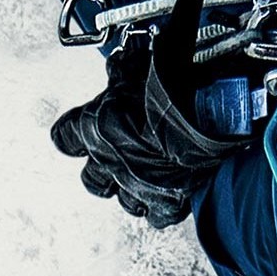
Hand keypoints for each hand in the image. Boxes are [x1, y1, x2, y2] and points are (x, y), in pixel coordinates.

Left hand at [47, 0, 245, 228]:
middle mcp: (110, 159)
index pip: (65, 137)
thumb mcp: (142, 65)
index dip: (72, 135)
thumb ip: (125, 67)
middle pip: (90, 179)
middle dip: (102, 170)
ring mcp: (137, 184)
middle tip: (117, 157)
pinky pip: (156, 216)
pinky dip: (162, 207)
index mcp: (96, 125)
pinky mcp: (166, 201)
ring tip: (147, 175)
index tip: (79, 131)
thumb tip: (120, 59)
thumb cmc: (176, 83)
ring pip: (122, 199)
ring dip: (131, 189)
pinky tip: (171, 194)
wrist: (211, 112)